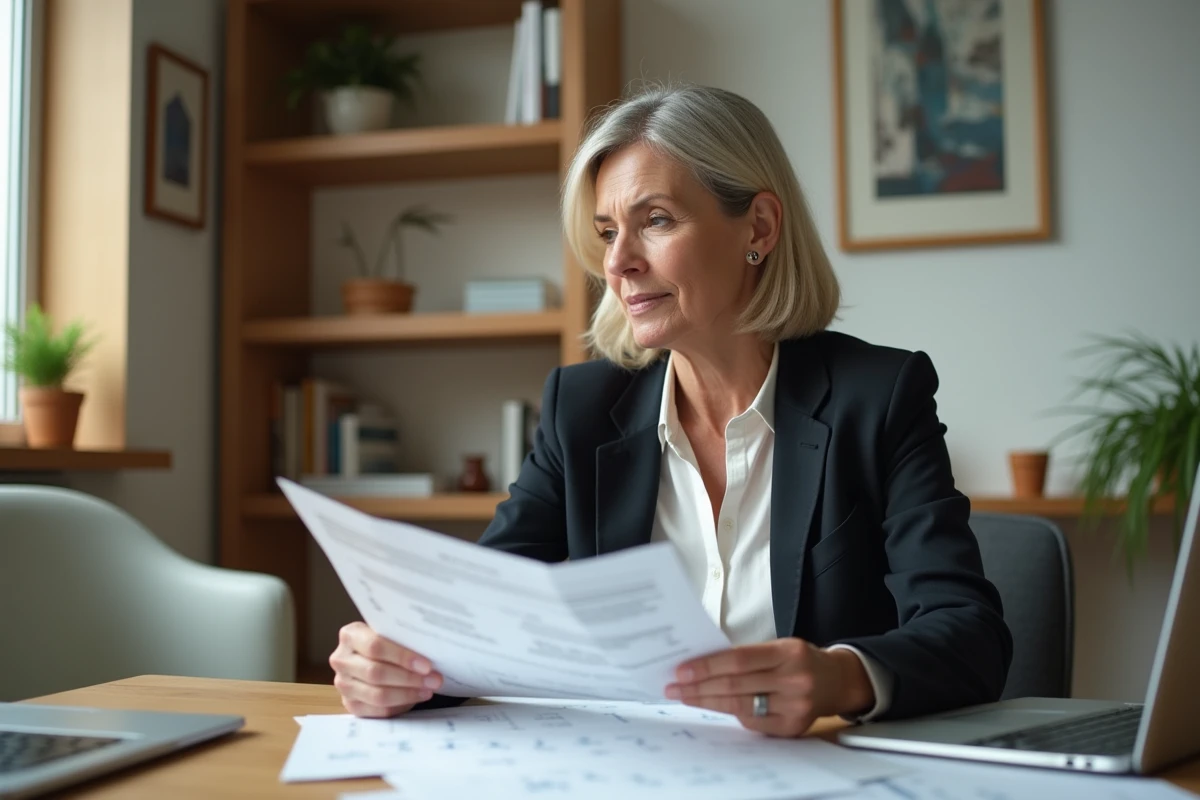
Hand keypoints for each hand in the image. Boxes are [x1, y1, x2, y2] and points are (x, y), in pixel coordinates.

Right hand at [329, 622, 443, 717]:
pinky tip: (414, 698)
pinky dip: (399, 706)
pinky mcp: (350, 704)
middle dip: (409, 678)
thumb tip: (431, 650)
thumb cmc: (386, 642)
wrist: (370, 657)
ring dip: (407, 694)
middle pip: (376, 673)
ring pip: (377, 695)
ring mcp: (343, 684)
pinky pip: (376, 711)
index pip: (375, 646)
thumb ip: (402, 639)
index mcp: (350, 636)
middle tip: (434, 680)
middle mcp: (341, 660)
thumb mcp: (390, 633)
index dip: (402, 657)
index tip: (426, 665)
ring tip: (427, 690)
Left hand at [664, 638, 873, 736]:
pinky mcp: (793, 727)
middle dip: (699, 686)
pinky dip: (731, 714)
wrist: (837, 681)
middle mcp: (793, 679)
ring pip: (741, 706)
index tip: (682, 670)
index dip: (707, 666)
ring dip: (707, 702)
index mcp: (788, 652)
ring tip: (685, 697)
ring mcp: (795, 706)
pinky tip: (713, 706)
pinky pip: (753, 722)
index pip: (739, 659)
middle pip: (736, 684)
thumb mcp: (779, 647)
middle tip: (674, 687)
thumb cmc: (799, 660)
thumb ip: (747, 656)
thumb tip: (702, 664)